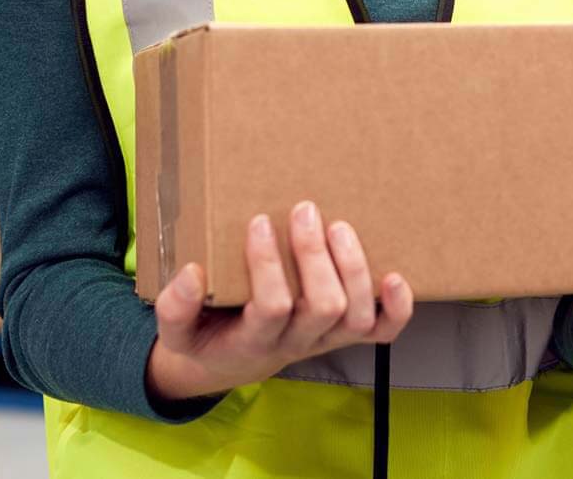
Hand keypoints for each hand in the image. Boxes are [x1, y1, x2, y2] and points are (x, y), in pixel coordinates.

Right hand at [146, 200, 413, 400]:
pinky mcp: (346, 333)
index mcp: (254, 341)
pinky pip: (382, 332)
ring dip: (353, 269)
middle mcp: (297, 343)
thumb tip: (192, 275)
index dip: (269, 265)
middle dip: (316, 256)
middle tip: (304, 211)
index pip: (272, 307)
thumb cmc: (206, 333)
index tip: (259, 221)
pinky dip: (396, 308)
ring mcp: (325, 339)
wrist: (226, 362)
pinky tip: (395, 276)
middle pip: (324, 306)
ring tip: (338, 227)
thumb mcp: (178, 330)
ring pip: (355, 315)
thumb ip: (176, 308)